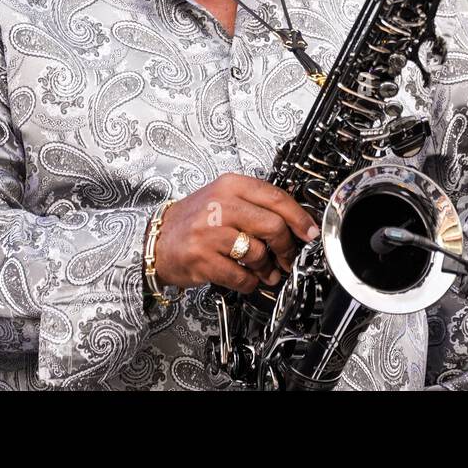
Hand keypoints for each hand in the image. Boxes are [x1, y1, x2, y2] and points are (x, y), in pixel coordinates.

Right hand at [152, 173, 319, 294]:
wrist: (158, 240)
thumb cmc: (194, 220)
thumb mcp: (224, 199)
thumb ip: (256, 206)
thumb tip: (295, 222)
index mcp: (229, 186)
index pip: (276, 197)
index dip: (300, 218)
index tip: (310, 232)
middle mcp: (219, 205)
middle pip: (273, 226)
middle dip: (286, 247)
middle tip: (287, 256)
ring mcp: (209, 232)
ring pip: (258, 253)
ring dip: (267, 268)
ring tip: (263, 270)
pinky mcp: (202, 259)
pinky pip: (241, 276)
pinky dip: (249, 282)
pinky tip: (246, 277)